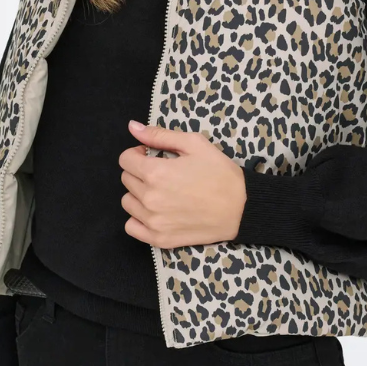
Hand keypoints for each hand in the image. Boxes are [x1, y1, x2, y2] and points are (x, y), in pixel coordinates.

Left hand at [119, 119, 247, 247]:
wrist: (242, 208)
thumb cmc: (220, 173)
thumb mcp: (194, 144)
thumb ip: (160, 135)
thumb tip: (132, 127)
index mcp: (155, 173)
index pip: (125, 159)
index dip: (138, 153)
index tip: (152, 156)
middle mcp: (149, 198)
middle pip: (126, 179)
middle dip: (140, 172)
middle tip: (163, 173)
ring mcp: (153, 221)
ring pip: (128, 202)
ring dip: (138, 194)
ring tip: (161, 192)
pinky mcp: (159, 239)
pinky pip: (131, 227)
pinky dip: (138, 218)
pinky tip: (155, 212)